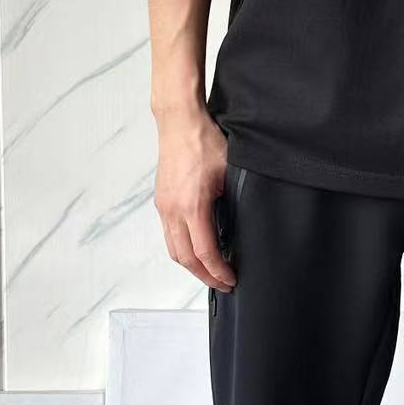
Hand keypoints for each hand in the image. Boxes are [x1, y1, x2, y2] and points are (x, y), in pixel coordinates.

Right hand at [153, 105, 234, 290]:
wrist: (179, 122)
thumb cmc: (204, 141)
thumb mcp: (230, 173)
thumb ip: (233, 201)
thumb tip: (242, 223)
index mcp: (192, 206)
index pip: (204, 253)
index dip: (219, 271)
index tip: (231, 279)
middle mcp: (173, 210)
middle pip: (185, 259)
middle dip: (205, 276)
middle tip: (223, 283)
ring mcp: (164, 206)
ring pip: (174, 249)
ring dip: (192, 266)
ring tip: (210, 271)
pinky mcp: (161, 201)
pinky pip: (169, 235)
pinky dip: (182, 249)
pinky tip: (196, 249)